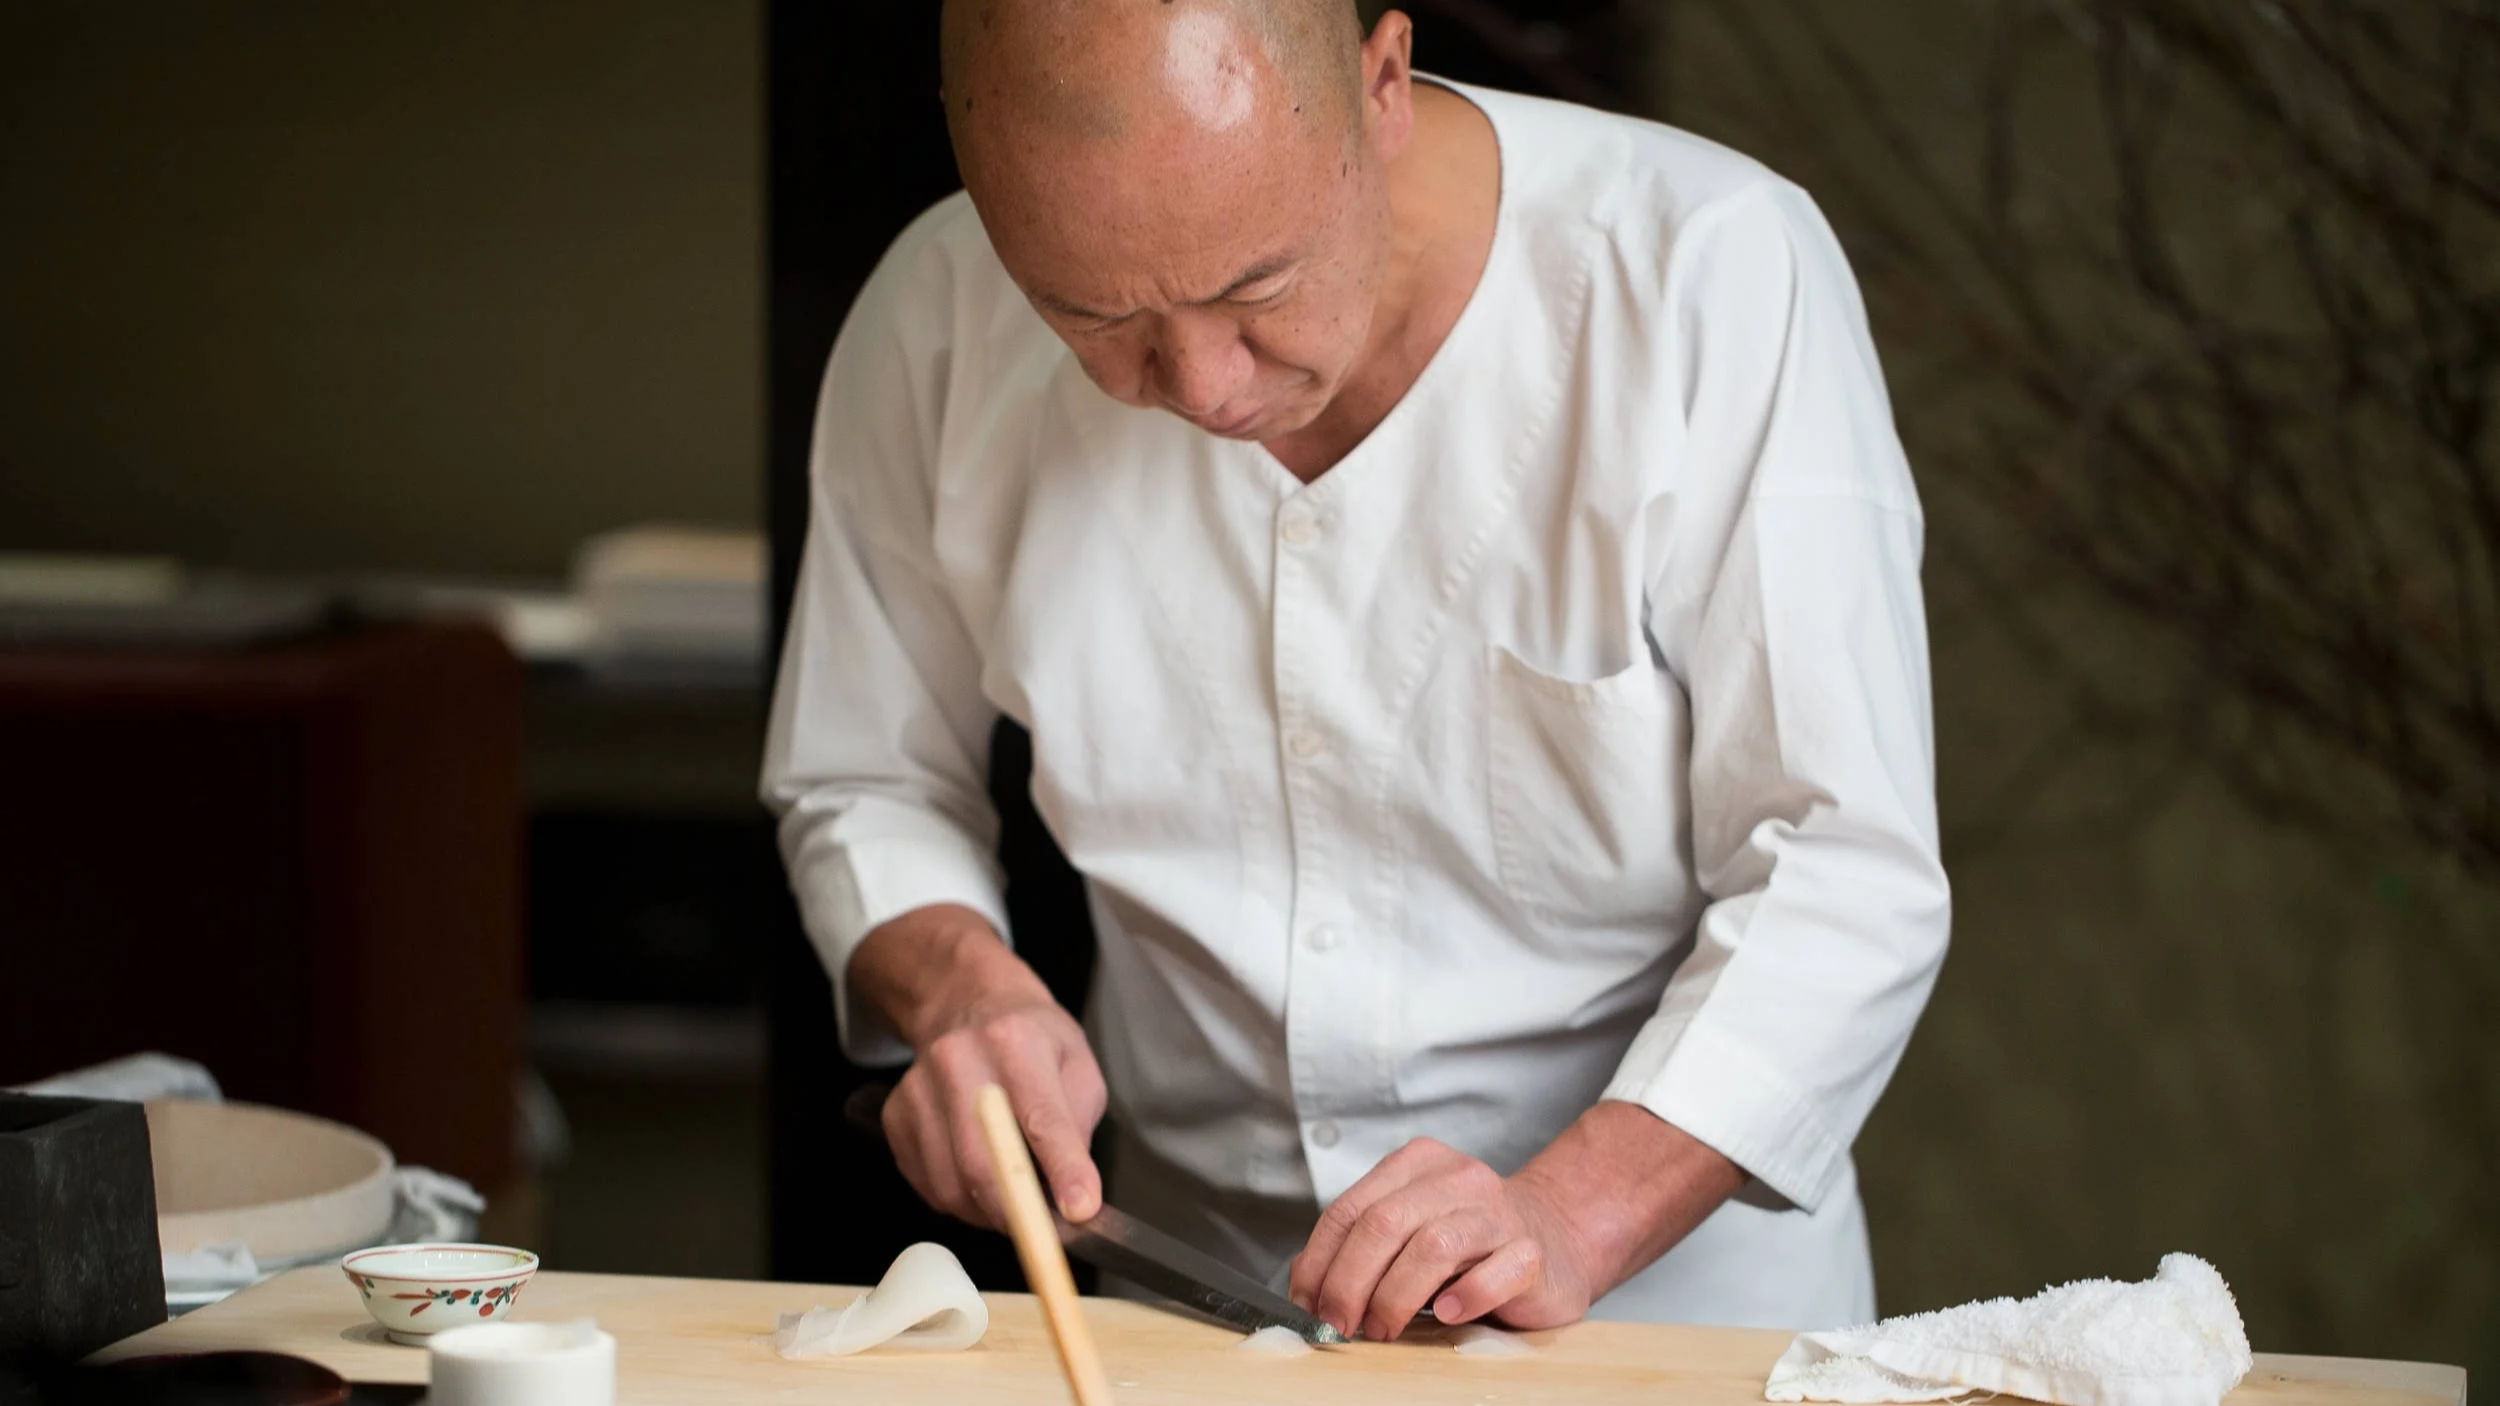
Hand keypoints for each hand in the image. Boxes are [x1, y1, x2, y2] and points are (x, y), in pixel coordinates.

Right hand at [850, 904, 1107, 1227]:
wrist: (967, 1006)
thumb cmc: (1031, 1041)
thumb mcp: (1076, 1066)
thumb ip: (1079, 1128)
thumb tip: (1075, 1197)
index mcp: (1015, 1039)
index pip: (1041, 1117)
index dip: (1062, 1169)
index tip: (1080, 1210)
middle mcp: (958, 1059)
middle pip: (986, 1163)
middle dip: (1022, 1214)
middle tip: (1049, 1229)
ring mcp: (918, 1088)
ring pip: (954, 1185)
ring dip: (992, 1213)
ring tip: (1017, 1199)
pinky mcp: (895, 1117)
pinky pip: (930, 1186)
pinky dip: (962, 1201)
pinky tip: (980, 1179)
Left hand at [1287, 1102, 1745, 1341]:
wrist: (1557, 1239)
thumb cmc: (1472, 1245)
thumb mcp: (1409, 1232)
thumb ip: (1360, 1247)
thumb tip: (1305, 1284)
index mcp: (1418, 1165)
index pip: (1350, 1208)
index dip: (1321, 1260)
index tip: (1308, 1303)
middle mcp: (1459, 1178)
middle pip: (1385, 1224)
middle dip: (1350, 1282)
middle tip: (1341, 1325)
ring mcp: (1500, 1212)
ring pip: (1433, 1246)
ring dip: (1395, 1297)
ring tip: (1383, 1329)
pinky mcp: (1533, 1252)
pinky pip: (1495, 1272)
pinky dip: (1464, 1298)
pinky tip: (1446, 1315)